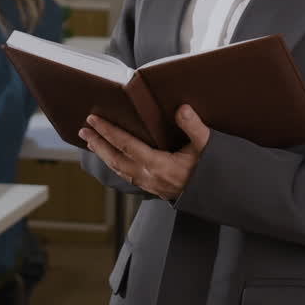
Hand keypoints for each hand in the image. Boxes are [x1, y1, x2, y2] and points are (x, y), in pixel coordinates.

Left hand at [79, 105, 210, 200]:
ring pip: (119, 169)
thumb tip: (181, 109)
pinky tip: (112, 157)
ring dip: (104, 154)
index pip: (127, 145)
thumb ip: (194, 127)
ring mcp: (150, 185)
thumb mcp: (208, 146)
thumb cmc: (213, 171)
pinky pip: (127, 175)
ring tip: (92, 141)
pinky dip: (115, 164)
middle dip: (98, 143)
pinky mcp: (153, 188)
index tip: (94, 120)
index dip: (108, 132)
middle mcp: (150, 177)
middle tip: (84, 130)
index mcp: (160, 165)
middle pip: (116, 159)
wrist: (220, 196)